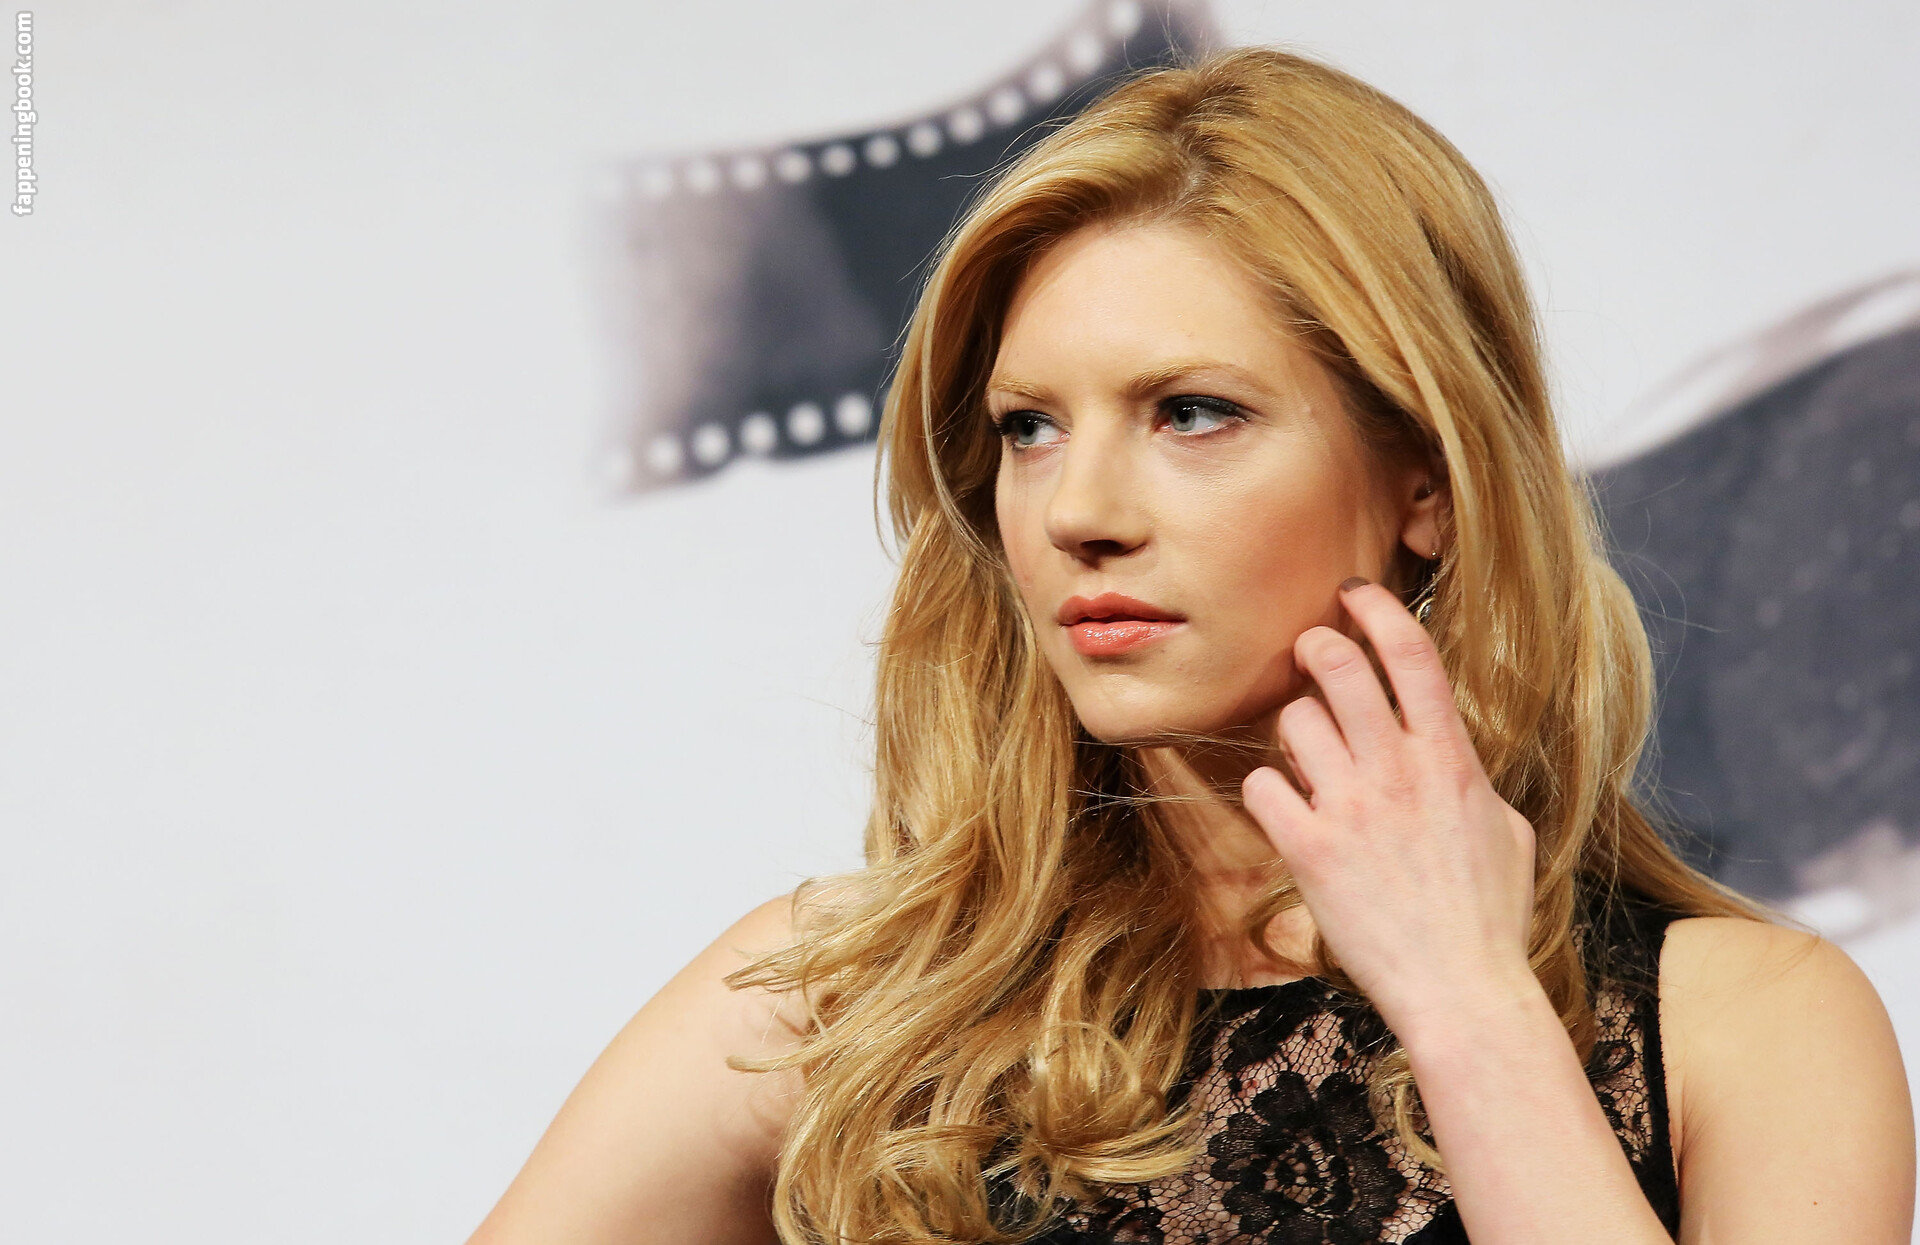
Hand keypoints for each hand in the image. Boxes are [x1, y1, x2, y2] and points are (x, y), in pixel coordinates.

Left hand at [1241, 578, 1538, 1036]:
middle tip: (1308, 653)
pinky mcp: (1310, 850)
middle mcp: (1398, 772)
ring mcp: (1350, 809)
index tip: (1354, 592)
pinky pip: (1262, 785)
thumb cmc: (1490, 917)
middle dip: (1314, 646)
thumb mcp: (1506, 830)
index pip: (1412, 655)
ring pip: (1293, 721)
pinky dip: (1267, 790)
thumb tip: (1453, 753)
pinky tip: (1286, 809)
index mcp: (1451, 759)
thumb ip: (1470, 778)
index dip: (1378, 610)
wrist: (1462, 991)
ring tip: (1308, 757)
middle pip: (1337, 666)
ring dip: (1292, 729)